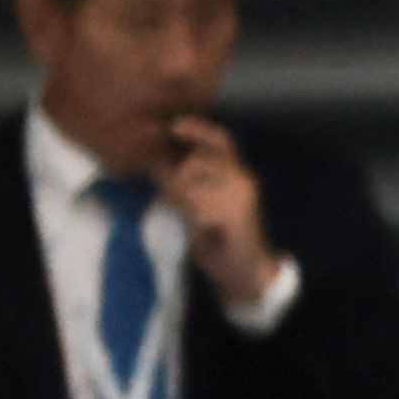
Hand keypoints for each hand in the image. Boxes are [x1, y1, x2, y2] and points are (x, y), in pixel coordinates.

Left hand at [156, 116, 278, 307]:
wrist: (246, 272)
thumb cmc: (218, 237)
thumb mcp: (196, 203)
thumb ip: (182, 181)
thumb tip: (153, 160)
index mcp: (236, 173)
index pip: (220, 140)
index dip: (198, 129)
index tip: (174, 126)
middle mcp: (243, 180)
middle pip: (198, 162)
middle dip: (178, 179)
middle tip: (175, 197)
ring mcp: (242, 197)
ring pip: (195, 185)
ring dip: (184, 202)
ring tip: (191, 218)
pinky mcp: (237, 216)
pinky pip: (199, 208)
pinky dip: (194, 219)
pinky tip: (202, 229)